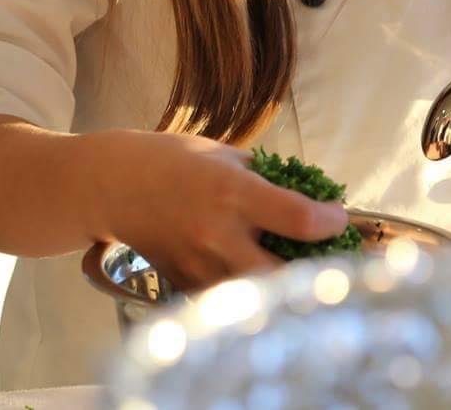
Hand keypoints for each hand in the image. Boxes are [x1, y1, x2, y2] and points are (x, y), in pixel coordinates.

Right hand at [79, 130, 349, 291]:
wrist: (111, 185)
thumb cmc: (171, 160)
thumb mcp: (223, 154)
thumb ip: (262, 176)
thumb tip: (304, 191)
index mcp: (232, 192)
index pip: (297, 219)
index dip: (330, 222)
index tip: (339, 217)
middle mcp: (217, 234)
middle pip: (280, 275)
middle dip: (310, 270)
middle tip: (323, 255)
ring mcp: (199, 265)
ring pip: (255, 295)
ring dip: (279, 284)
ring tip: (291, 265)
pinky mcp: (184, 284)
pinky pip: (227, 297)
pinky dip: (246, 289)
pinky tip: (252, 272)